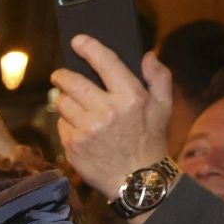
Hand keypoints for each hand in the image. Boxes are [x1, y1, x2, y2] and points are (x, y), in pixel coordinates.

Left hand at [54, 40, 173, 206]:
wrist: (136, 181)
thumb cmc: (150, 140)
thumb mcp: (164, 107)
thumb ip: (159, 77)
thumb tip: (147, 55)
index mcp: (130, 97)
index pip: (105, 63)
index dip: (89, 48)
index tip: (77, 42)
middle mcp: (106, 111)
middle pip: (73, 83)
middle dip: (62, 76)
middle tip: (59, 75)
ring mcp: (87, 130)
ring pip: (62, 103)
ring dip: (64, 99)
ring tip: (73, 103)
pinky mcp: (72, 146)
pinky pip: (61, 124)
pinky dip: (65, 122)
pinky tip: (78, 127)